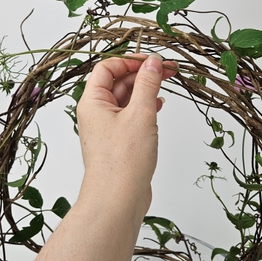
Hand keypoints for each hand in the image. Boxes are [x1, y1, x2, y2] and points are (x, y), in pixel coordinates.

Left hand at [77, 54, 176, 218]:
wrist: (117, 200)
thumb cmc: (123, 160)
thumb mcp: (141, 114)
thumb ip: (148, 85)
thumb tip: (153, 63)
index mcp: (92, 101)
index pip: (108, 68)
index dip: (130, 61)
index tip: (153, 61)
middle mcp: (96, 112)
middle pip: (117, 81)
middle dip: (142, 74)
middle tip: (168, 70)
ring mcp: (106, 128)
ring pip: (125, 99)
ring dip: (145, 90)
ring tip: (167, 85)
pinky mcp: (117, 141)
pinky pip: (130, 116)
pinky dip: (144, 108)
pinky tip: (159, 107)